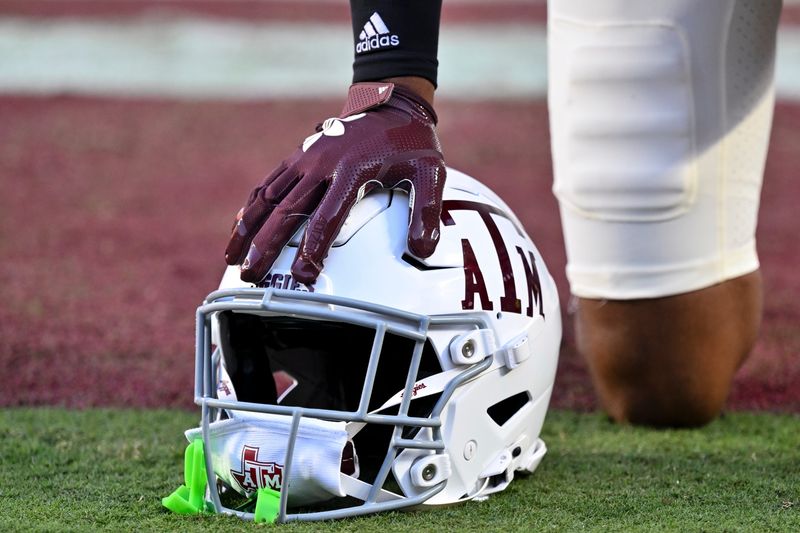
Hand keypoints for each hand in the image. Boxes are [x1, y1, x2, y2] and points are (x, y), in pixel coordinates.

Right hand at [224, 82, 445, 283]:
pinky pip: (268, 184)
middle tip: (252, 276)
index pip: (326, 218)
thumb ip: (427, 212)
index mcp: (353, 170)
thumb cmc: (412, 143)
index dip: (312, 249)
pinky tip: (239, 228)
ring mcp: (305, 158)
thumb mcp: (431, 173)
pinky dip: (251, 207)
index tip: (302, 277)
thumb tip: (422, 251)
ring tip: (232, 259)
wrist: (392, 103)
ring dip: (248, 229)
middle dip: (266, 246)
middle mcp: (322, 164)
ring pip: (268, 197)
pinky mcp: (298, 156)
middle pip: (288, 211)